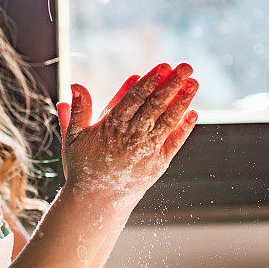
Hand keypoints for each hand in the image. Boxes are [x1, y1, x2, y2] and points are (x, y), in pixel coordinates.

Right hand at [55, 63, 197, 203]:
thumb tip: (75, 84)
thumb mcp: (73, 137)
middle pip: (155, 105)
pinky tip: (193, 113)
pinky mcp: (158, 163)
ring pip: (168, 121)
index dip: (150, 81)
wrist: (96, 201)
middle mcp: (132, 136)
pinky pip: (174, 143)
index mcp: (111, 126)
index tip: (163, 66)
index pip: (134, 98)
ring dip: (182, 101)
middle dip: (172, 84)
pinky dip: (184, 129)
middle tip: (186, 67)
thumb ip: (78, 110)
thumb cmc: (84, 166)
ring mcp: (147, 150)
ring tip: (194, 83)